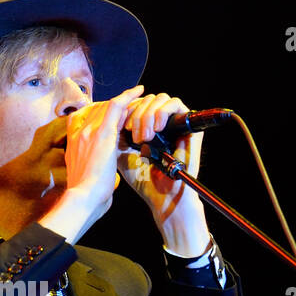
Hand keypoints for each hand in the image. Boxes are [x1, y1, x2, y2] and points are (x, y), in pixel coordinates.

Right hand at [63, 83, 143, 204]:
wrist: (82, 199)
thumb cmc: (86, 196)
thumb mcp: (86, 179)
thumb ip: (93, 170)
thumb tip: (106, 173)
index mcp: (72, 145)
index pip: (82, 120)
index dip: (97, 115)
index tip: (110, 116)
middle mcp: (77, 134)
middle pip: (96, 110)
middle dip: (112, 107)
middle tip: (129, 106)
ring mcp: (88, 131)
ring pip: (106, 106)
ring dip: (122, 102)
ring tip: (137, 99)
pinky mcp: (102, 133)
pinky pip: (116, 106)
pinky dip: (128, 96)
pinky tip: (140, 91)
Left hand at [117, 92, 210, 254]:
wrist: (162, 197)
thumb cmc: (143, 180)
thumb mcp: (122, 154)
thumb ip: (115, 135)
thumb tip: (107, 116)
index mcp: (147, 127)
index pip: (136, 103)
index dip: (125, 110)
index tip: (120, 128)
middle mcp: (162, 123)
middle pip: (147, 98)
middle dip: (136, 113)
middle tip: (133, 136)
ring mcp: (175, 124)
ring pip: (160, 98)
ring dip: (148, 114)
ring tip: (145, 137)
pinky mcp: (189, 126)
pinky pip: (176, 104)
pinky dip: (163, 112)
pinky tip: (157, 130)